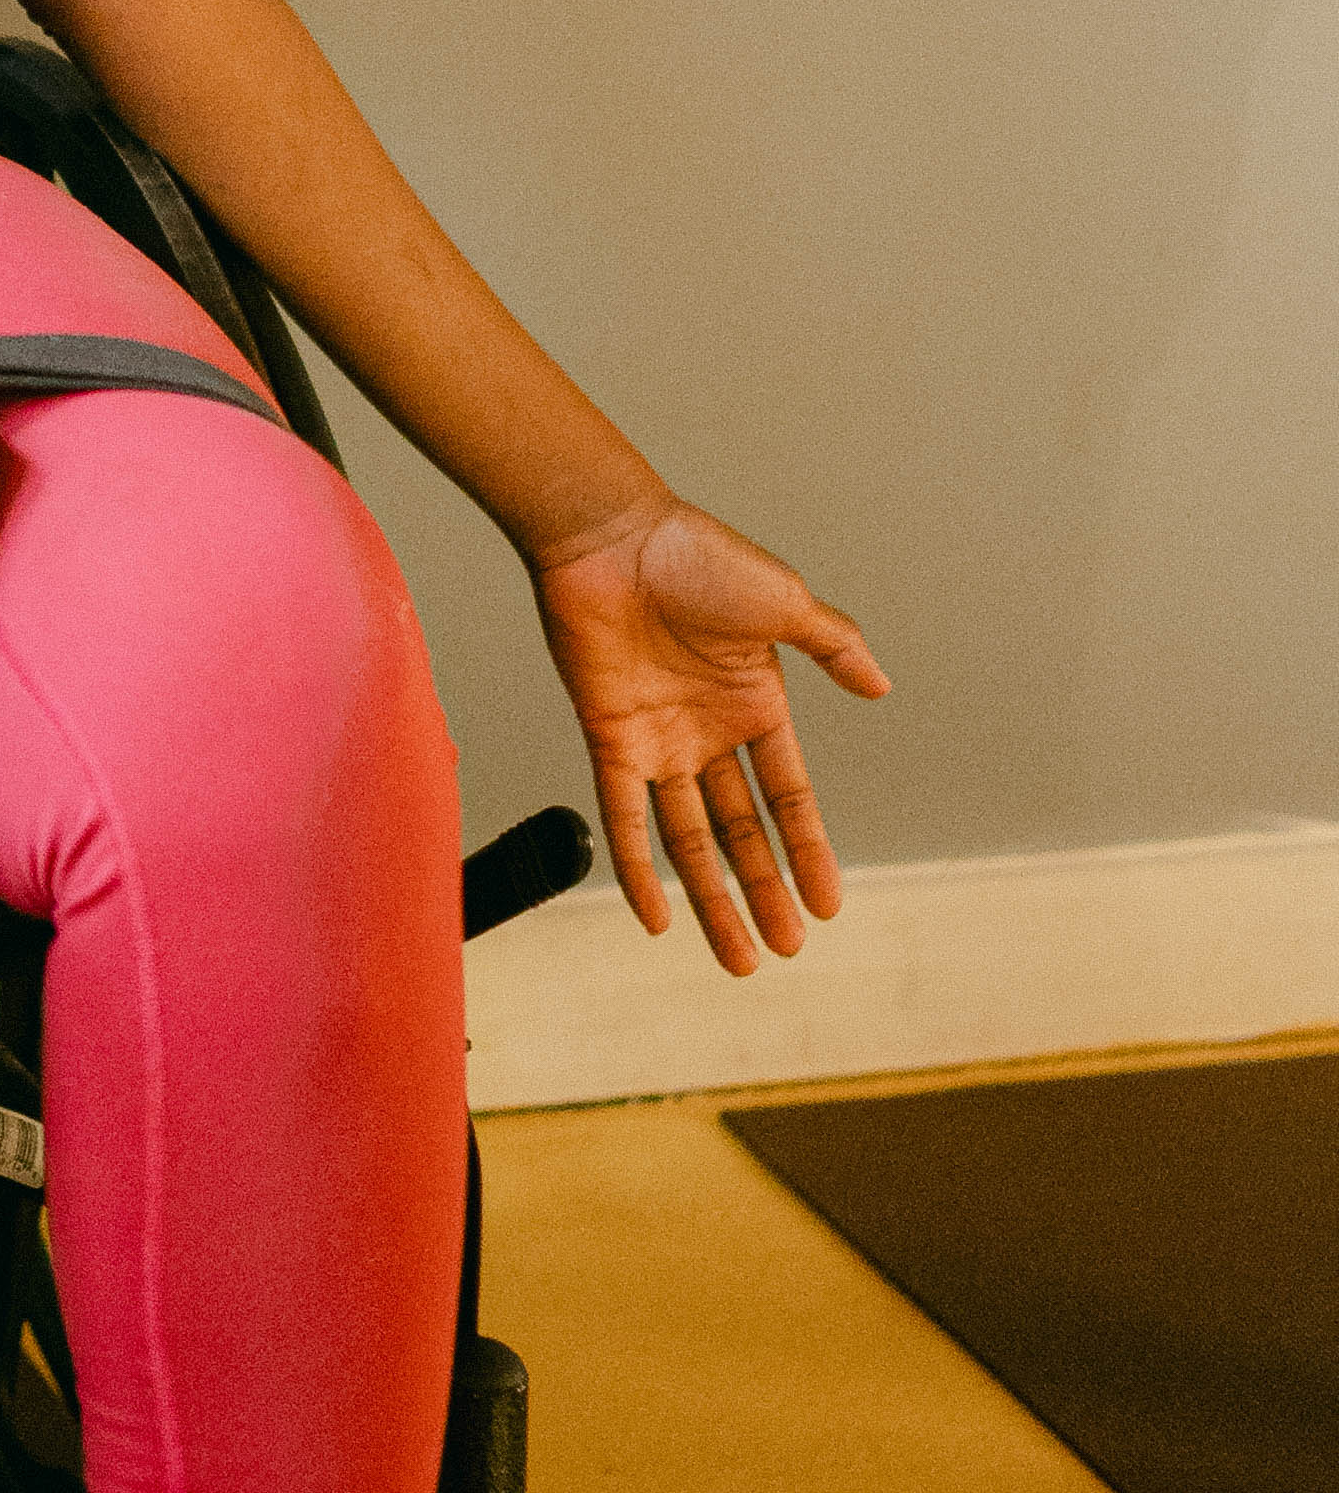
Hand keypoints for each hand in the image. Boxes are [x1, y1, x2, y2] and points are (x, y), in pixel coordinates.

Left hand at [529, 498, 887, 969]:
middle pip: (741, 832)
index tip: (830, 906)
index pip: (790, 798)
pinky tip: (657, 919)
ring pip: (689, 840)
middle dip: (764, 893)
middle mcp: (709, 732)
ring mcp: (659, 740)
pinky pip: (624, 817)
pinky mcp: (609, 739)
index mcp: (757, 704)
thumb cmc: (697, 556)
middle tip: (786, 951)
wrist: (612, 535)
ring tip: (739, 957)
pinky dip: (638, 869)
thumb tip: (883, 686)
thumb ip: (834, 645)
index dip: (809, 852)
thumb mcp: (784, 602)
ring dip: (713, 898)